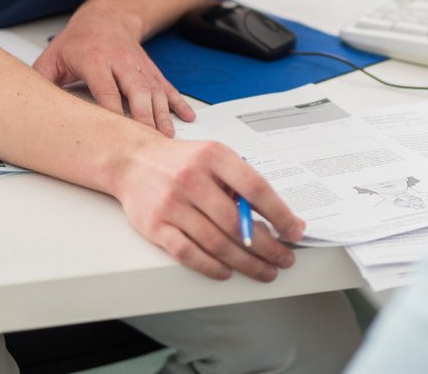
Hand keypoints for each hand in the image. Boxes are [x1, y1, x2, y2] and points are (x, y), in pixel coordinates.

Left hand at [32, 0, 195, 134]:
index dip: (113, 110)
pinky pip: (168, 88)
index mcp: (95, 59)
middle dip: (145, 117)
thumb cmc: (78, 40)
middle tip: (150, 142)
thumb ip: (41, 80)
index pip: (106, 88)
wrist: (107, 16)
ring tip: (168, 139)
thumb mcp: (53, 56)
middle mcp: (121, 62)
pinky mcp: (152, 71)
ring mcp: (140, 67)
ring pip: (155, 92)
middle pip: (137, 91)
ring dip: (163, 116)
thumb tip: (25, 110)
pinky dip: (179, 104)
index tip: (118, 133)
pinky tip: (187, 118)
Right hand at [112, 137, 304, 280]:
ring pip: (216, 242)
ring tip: (264, 270)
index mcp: (213, 156)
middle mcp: (192, 178)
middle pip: (237, 222)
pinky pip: (188, 253)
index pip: (255, 188)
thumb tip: (277, 217)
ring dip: (246, 262)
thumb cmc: (181, 161)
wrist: (133, 162)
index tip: (295, 231)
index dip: (280, 213)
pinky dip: (211, 266)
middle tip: (284, 258)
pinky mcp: (155, 226)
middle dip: (268, 246)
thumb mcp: (214, 157)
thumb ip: (241, 183)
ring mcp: (172, 204)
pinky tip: (227, 270)